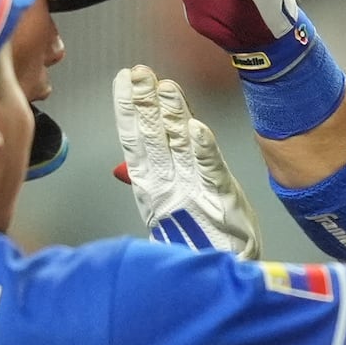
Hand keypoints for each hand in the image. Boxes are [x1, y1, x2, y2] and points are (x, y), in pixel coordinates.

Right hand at [111, 66, 261, 258]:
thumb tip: (122, 166)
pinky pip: (209, 170)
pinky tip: (196, 128)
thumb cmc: (200, 238)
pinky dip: (202, 150)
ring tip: (164, 87)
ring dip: (171, 116)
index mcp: (154, 187)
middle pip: (152, 138)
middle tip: (138, 72)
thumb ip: (148, 183)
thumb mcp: (171, 208)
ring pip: (178, 147)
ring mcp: (193, 192)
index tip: (124, 80)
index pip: (137, 140)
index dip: (130, 109)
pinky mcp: (220, 200)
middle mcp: (168, 187)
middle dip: (144, 104)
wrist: (223, 272)